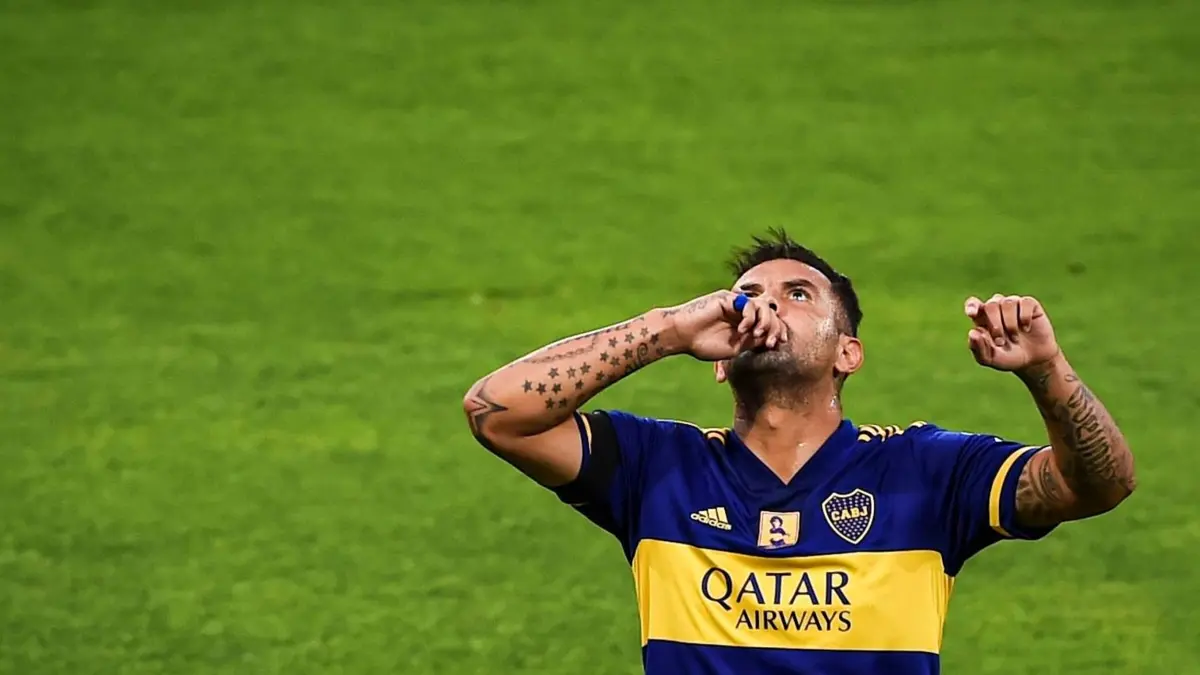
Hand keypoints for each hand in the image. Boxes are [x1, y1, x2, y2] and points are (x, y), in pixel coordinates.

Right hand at [662, 291, 787, 361]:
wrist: (681, 335)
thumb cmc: (703, 344)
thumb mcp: (734, 348)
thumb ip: (752, 341)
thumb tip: (770, 338)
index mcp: (744, 324)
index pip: (769, 322)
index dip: (777, 331)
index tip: (777, 343)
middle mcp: (742, 312)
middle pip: (770, 313)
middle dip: (774, 328)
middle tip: (768, 342)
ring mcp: (735, 304)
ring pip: (763, 306)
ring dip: (765, 322)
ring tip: (757, 334)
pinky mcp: (728, 298)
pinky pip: (748, 303)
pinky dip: (750, 317)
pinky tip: (742, 329)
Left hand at [964, 294, 1060, 371]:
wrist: (1034, 361)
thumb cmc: (1008, 357)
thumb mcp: (990, 359)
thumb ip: (978, 348)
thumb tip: (973, 332)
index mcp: (983, 318)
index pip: (973, 304)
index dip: (971, 306)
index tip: (972, 314)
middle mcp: (997, 308)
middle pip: (991, 305)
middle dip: (995, 324)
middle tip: (1000, 341)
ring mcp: (1013, 304)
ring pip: (1007, 302)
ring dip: (1010, 323)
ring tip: (1014, 338)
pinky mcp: (1030, 304)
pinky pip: (1025, 302)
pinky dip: (1024, 317)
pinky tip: (1026, 328)